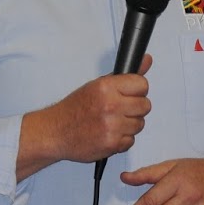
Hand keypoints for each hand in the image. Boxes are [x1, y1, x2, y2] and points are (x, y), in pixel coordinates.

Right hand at [16, 56, 152, 178]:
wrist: (56, 132)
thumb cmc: (75, 108)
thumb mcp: (98, 85)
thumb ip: (125, 76)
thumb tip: (147, 60)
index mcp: (106, 87)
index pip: (142, 84)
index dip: (137, 90)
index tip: (130, 94)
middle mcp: (110, 105)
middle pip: (145, 105)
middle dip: (135, 108)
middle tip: (120, 109)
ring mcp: (112, 126)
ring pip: (140, 124)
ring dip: (129, 125)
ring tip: (112, 122)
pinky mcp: (112, 144)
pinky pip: (131, 141)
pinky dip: (122, 140)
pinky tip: (109, 134)